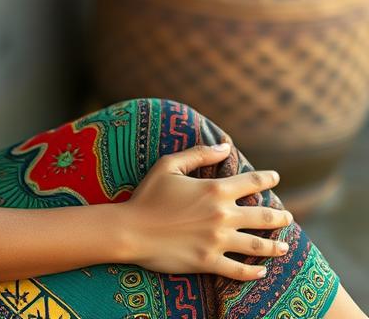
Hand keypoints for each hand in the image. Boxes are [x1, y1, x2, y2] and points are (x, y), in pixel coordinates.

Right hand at [121, 141, 293, 280]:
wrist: (131, 230)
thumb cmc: (147, 196)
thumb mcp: (168, 166)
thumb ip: (198, 154)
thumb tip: (225, 146)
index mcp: (215, 190)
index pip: (252, 182)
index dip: (267, 179)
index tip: (275, 178)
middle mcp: (222, 216)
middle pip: (263, 217)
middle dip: (280, 217)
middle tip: (288, 217)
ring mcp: (218, 241)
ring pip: (258, 245)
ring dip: (275, 246)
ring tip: (284, 246)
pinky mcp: (209, 262)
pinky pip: (239, 270)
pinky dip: (254, 272)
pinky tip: (261, 270)